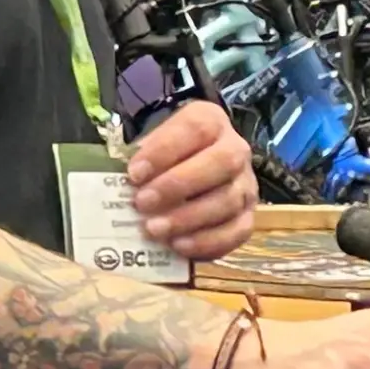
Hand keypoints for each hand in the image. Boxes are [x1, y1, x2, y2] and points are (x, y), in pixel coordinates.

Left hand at [126, 99, 257, 264]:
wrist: (194, 168)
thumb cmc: (166, 156)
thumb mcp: (153, 144)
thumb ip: (141, 158)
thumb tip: (120, 185)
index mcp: (211, 122)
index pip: (194, 129)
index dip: (164, 151)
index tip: (134, 173)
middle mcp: (236, 150)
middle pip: (221, 162)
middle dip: (178, 185)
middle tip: (143, 203)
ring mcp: (246, 185)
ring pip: (228, 200)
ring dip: (189, 218)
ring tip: (154, 229)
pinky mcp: (248, 216)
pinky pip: (237, 232)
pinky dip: (208, 242)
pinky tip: (179, 246)